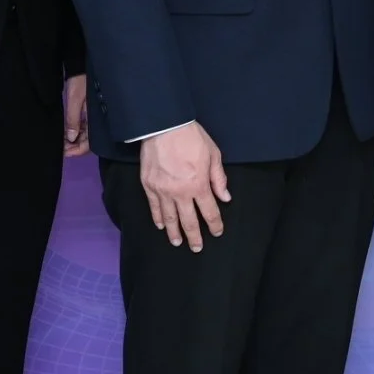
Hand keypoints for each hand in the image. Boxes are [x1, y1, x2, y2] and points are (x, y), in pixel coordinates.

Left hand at [63, 75, 90, 157]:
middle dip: (75, 147)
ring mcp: (93, 117)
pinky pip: (84, 128)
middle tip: (61, 149)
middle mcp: (96, 120)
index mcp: (96, 119)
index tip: (64, 153)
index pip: (90, 143)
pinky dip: (75, 132)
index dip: (77, 150)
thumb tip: (71, 138)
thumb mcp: (75, 101)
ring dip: (74, 141)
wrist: (81, 66)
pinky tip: (67, 134)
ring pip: (86, 136)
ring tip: (62, 143)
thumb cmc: (80, 82)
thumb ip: (73, 120)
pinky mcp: (89, 113)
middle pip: (88, 142)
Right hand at [139, 122, 230, 251]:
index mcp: (199, 185)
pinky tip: (161, 225)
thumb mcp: (213, 154)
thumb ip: (218, 178)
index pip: (209, 212)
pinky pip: (154, 207)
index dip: (215, 224)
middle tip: (197, 248)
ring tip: (178, 242)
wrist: (164, 125)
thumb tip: (225, 197)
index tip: (217, 232)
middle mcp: (180, 193)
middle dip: (195, 236)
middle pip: (189, 221)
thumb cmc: (191, 137)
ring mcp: (162, 190)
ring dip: (174, 232)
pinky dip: (157, 218)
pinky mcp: (149, 185)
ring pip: (169, 218)